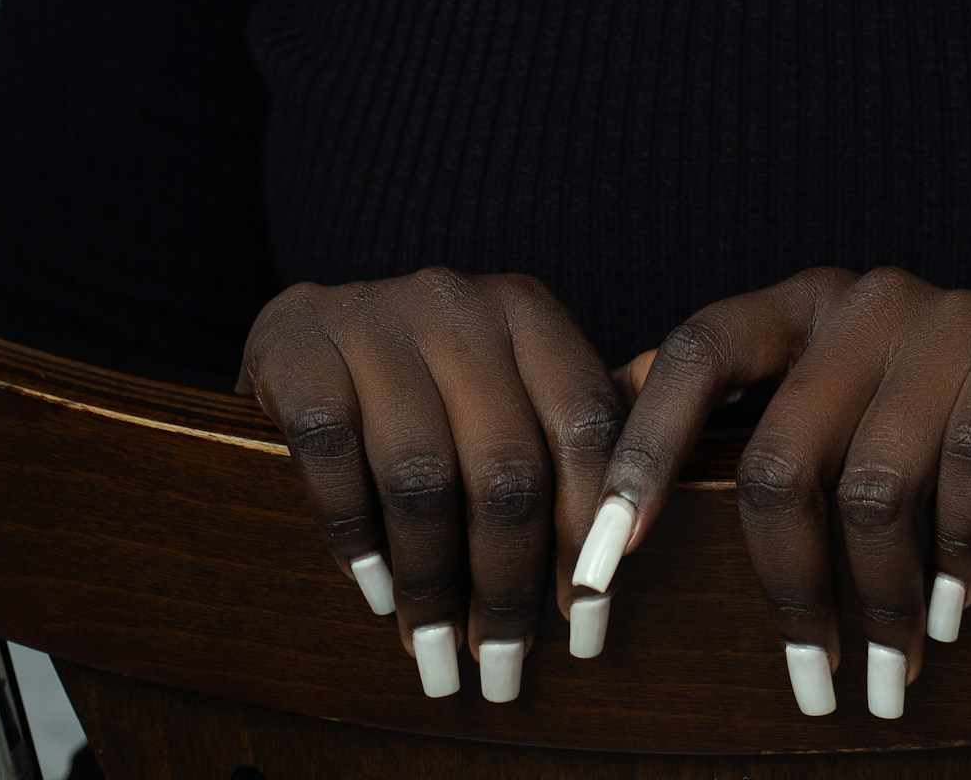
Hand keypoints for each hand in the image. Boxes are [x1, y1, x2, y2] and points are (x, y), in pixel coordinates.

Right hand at [239, 269, 624, 702]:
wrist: (303, 331)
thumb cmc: (429, 381)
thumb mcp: (508, 383)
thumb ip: (578, 425)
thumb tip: (673, 474)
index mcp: (527, 310)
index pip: (585, 425)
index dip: (592, 533)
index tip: (586, 625)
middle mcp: (457, 302)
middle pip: (508, 467)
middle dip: (509, 585)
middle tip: (503, 669)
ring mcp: (374, 318)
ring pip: (422, 476)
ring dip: (432, 584)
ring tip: (436, 653)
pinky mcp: (297, 346)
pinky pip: (334, 457)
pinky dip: (355, 535)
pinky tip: (373, 590)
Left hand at [569, 266, 970, 720]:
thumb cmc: (923, 410)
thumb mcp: (825, 397)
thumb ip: (724, 400)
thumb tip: (601, 402)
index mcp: (801, 304)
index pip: (698, 352)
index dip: (645, 452)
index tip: (604, 568)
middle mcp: (868, 297)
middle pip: (784, 456)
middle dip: (789, 588)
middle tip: (808, 681)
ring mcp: (953, 311)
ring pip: (877, 484)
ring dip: (882, 602)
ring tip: (891, 673)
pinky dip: (960, 558)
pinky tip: (955, 613)